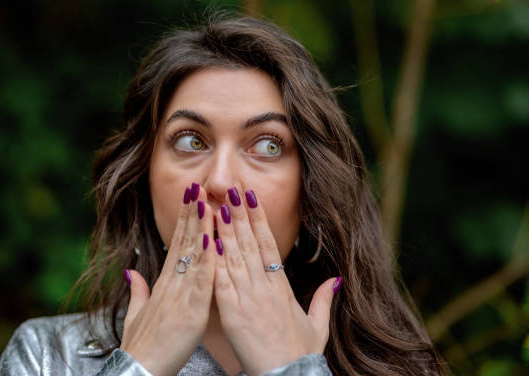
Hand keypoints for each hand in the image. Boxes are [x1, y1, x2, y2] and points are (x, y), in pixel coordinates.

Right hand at [121, 183, 215, 375]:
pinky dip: (206, 260)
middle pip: (184, 241)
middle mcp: (173, 283)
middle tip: (199, 186)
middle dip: (192, 212)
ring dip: (201, 226)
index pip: (177, 243)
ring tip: (206, 200)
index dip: (184, 220)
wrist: (140, 369)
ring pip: (193, 254)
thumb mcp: (138, 313)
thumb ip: (138, 290)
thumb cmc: (143, 344)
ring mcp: (181, 294)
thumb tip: (133, 271)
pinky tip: (211, 240)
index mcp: (165, 283)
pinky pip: (201, 281)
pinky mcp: (191, 310)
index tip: (191, 198)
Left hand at [214, 186, 338, 375]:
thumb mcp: (317, 326)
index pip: (268, 244)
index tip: (251, 198)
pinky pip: (221, 281)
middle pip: (249, 242)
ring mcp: (248, 297)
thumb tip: (335, 280)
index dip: (258, 219)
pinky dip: (214, 260)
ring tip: (217, 204)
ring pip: (234, 256)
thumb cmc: (300, 354)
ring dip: (224, 229)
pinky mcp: (233, 313)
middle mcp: (264, 286)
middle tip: (230, 188)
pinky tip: (208, 241)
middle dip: (239, 213)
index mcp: (282, 286)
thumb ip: (323, 300)